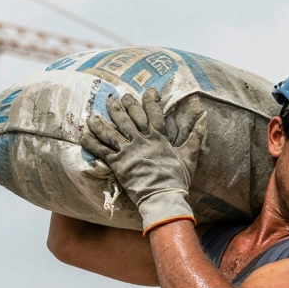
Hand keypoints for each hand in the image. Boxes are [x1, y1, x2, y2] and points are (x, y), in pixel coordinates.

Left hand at [80, 88, 206, 232]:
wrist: (163, 197)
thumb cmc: (177, 178)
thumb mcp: (190, 155)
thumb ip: (196, 135)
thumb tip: (205, 117)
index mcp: (158, 137)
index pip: (153, 112)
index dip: (150, 99)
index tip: (148, 90)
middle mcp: (141, 139)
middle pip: (129, 116)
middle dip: (122, 104)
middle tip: (117, 97)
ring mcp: (128, 150)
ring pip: (112, 130)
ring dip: (102, 119)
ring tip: (95, 111)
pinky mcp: (117, 163)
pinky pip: (101, 150)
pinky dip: (91, 141)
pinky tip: (83, 134)